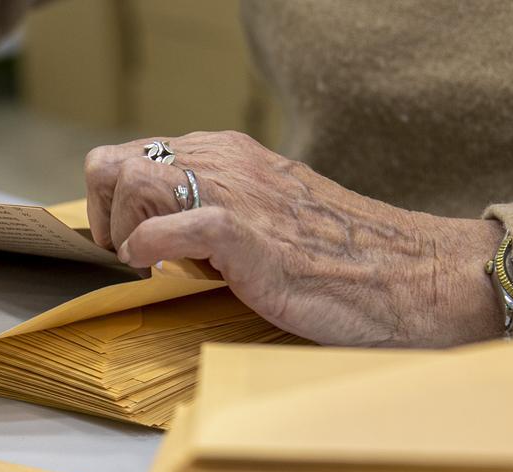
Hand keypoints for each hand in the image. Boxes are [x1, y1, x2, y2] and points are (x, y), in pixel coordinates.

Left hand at [84, 131, 504, 346]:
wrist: (409, 276)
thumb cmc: (341, 260)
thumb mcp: (269, 217)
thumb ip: (219, 211)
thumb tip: (164, 233)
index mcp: (230, 154)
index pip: (134, 154)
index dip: (112, 202)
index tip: (125, 241)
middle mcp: (227, 162)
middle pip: (115, 162)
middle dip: (102, 213)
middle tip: (125, 254)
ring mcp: (237, 193)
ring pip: (132, 183)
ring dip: (121, 232)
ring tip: (145, 266)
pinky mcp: (246, 234)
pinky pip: (163, 230)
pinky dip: (146, 252)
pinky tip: (158, 273)